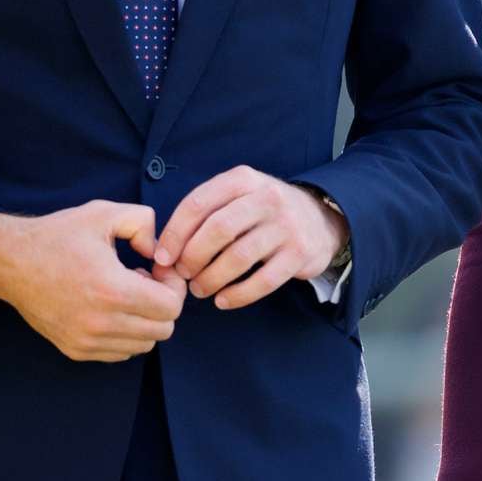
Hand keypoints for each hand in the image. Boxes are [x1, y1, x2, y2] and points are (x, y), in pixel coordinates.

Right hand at [0, 201, 185, 361]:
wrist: (11, 262)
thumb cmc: (58, 236)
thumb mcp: (104, 213)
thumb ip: (144, 222)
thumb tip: (160, 252)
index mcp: (112, 289)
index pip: (171, 307)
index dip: (173, 286)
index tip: (158, 269)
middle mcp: (101, 322)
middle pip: (163, 329)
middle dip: (164, 303)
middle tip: (146, 280)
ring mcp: (86, 341)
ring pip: (144, 345)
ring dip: (146, 320)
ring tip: (128, 293)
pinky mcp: (76, 350)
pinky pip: (120, 352)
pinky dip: (127, 334)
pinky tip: (113, 307)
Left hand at [151, 166, 347, 309]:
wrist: (320, 218)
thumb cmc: (263, 211)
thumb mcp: (238, 195)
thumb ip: (206, 213)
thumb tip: (166, 250)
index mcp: (243, 179)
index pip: (199, 204)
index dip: (174, 234)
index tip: (161, 258)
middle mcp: (267, 197)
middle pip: (218, 230)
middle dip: (192, 257)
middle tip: (182, 275)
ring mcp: (286, 225)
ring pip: (238, 257)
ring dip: (211, 279)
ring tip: (200, 289)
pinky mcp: (300, 253)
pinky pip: (263, 280)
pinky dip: (238, 295)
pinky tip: (223, 301)